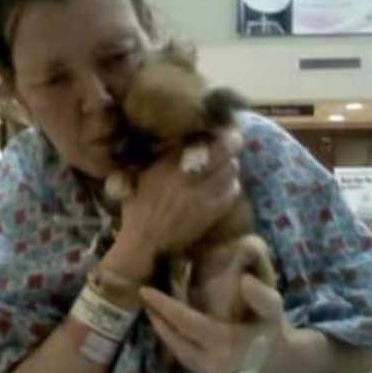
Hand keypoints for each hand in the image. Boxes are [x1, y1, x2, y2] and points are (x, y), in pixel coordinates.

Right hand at [111, 130, 243, 280]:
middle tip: (233, 143)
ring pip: (230, 170)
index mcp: (168, 163)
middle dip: (231, 144)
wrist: (144, 241)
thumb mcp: (141, 175)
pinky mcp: (210, 212)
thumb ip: (159, 158)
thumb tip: (176, 141)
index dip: (215, 133)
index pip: (200, 139)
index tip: (219, 131)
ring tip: (226, 167)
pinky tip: (226, 187)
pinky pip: (231, 192)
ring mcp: (201, 194)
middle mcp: (187, 175)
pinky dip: (232, 186)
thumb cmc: (138, 207)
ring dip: (230, 166)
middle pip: (223, 151)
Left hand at [139, 273, 292, 372]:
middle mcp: (212, 363)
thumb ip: (261, 295)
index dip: (164, 306)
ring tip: (151, 308)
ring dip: (161, 328)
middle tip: (143, 296)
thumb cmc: (271, 328)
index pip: (185, 322)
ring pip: (175, 349)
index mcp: (225, 345)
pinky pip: (182, 355)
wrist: (280, 359)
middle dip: (156, 317)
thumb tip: (244, 280)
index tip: (145, 290)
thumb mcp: (273, 308)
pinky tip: (166, 323)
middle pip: (174, 338)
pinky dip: (171, 338)